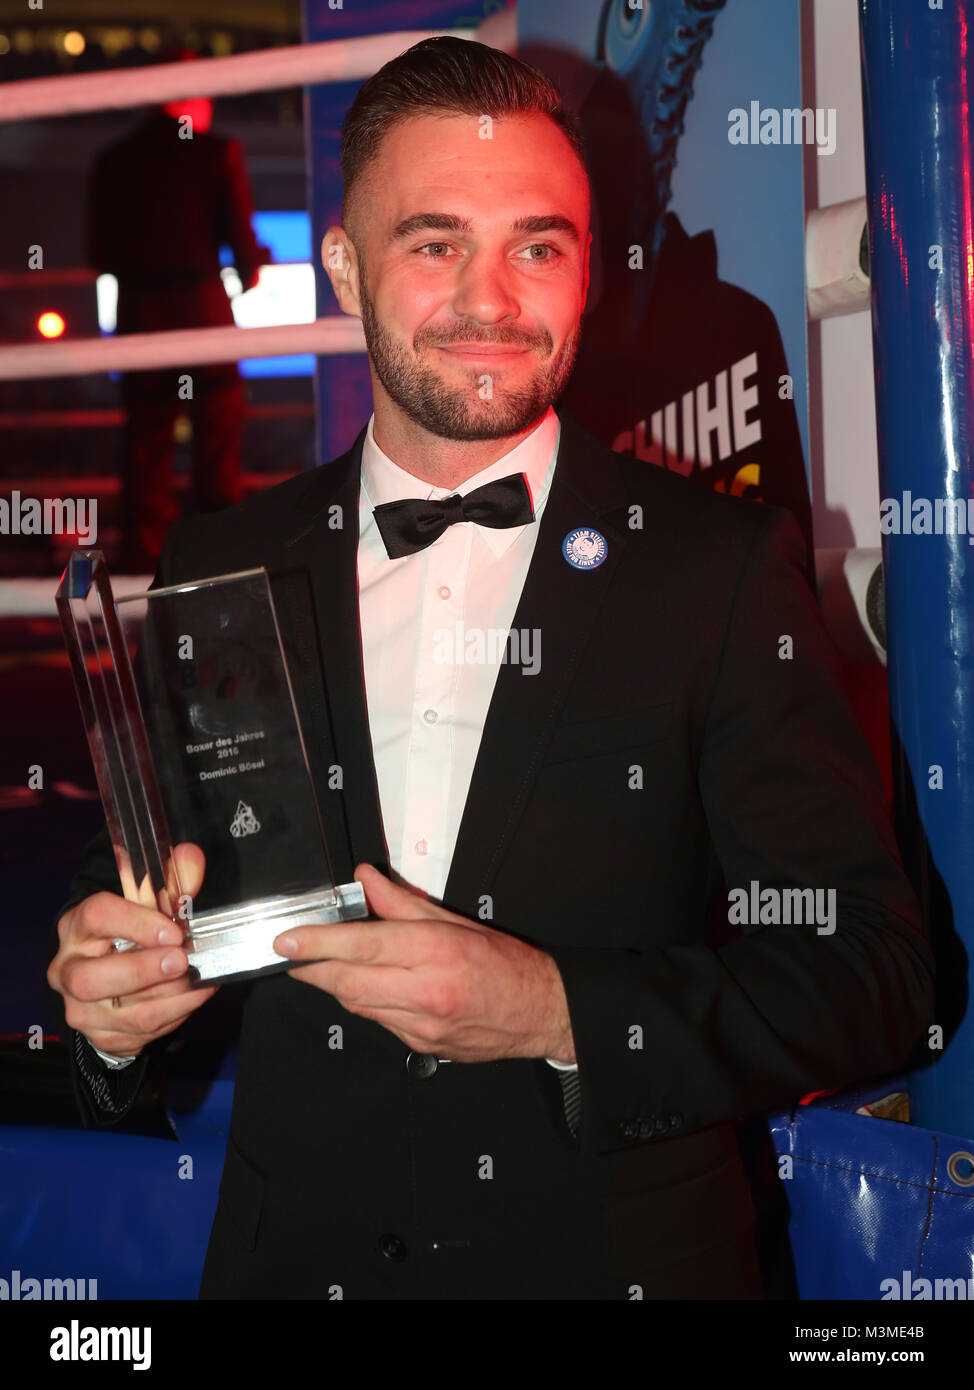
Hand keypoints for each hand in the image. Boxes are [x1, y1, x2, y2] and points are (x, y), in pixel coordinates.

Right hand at [47, 843, 217, 1058]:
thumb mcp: (149, 903)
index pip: (96, 917)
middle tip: (182, 961)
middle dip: (143, 971)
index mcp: (78, 927)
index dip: (136, 922)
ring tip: (198, 981)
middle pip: (93, 978)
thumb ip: (173, 880)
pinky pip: (141, 1033)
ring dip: (171, 998)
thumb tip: (191, 857)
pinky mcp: (101, 1036)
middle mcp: (68, 970)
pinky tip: (194, 997)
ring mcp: (80, 1009)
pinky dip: (175, 1016)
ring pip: (124, 1014)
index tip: (174, 930)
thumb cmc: (131, 933)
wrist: (110, 975)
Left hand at [273, 863, 575, 1064]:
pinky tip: (366, 986)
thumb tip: (365, 881)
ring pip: (357, 1005)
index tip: (288, 938)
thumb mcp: (456, 921)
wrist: (542, 1013)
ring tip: (325, 964)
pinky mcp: (421, 1047)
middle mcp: (426, 991)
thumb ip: (403, 903)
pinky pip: (378, 1022)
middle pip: (348, 981)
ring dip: (335, 984)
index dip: (318, 942)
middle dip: (312, 968)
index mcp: (436, 951)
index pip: (362, 944)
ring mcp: (422, 1025)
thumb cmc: (507, 964)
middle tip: (290, 953)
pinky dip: (364, 1002)